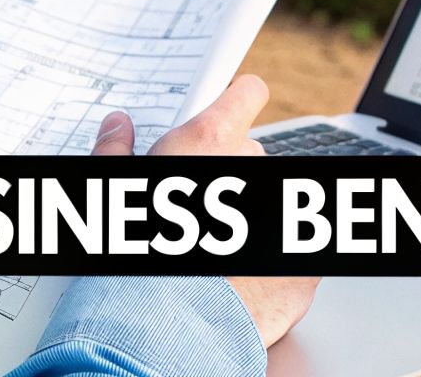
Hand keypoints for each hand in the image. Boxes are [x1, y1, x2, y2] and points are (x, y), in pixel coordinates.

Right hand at [92, 76, 319, 346]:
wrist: (169, 326)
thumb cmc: (141, 256)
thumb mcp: (117, 191)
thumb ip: (117, 153)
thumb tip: (117, 128)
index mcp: (209, 141)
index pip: (247, 93)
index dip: (240, 99)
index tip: (235, 104)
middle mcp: (250, 166)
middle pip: (250, 155)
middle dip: (230, 175)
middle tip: (198, 206)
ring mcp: (282, 210)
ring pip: (270, 200)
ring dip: (250, 216)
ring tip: (213, 251)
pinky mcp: (303, 259)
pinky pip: (292, 246)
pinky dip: (274, 258)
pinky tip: (242, 277)